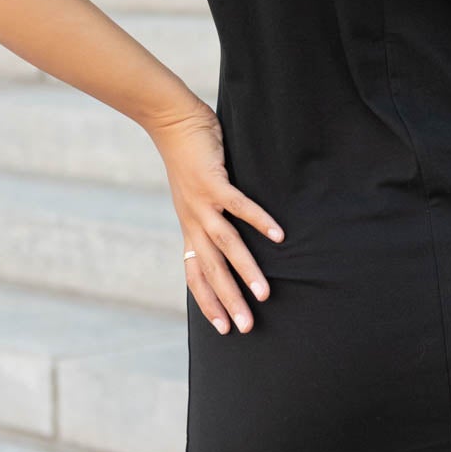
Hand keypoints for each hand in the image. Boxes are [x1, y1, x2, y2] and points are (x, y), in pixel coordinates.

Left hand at [147, 97, 283, 333]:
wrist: (171, 122)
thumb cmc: (189, 158)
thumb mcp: (195, 196)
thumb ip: (210, 218)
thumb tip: (227, 238)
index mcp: (189, 229)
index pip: (195, 275)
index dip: (207, 302)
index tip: (222, 329)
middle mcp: (193, 222)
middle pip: (212, 270)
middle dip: (228, 301)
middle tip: (246, 327)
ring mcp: (201, 204)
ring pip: (225, 246)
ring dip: (245, 271)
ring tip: (264, 294)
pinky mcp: (213, 182)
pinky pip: (238, 207)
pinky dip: (259, 222)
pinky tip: (279, 237)